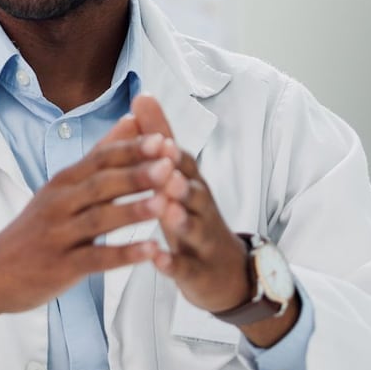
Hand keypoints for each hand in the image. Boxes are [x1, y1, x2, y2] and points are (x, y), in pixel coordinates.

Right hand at [0, 113, 167, 345]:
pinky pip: (96, 258)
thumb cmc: (36, 228)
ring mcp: (59, 236)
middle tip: (170, 164)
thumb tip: (130, 119)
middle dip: (136, 174)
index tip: (163, 139)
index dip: (131, 150)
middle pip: (101, 185)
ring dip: (133, 211)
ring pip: (99, 220)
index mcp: (63, 183)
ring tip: (166, 204)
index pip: (99, 159)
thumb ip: (98, 156)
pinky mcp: (61, 266)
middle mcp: (59, 204)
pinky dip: (124, 254)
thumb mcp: (61, 188)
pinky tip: (152, 251)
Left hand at [128, 96, 293, 346]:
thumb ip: (161, 140)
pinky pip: (185, 267)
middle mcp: (200, 207)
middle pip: (193, 190)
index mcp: (191, 184)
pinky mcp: (198, 271)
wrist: (228, 273)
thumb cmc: (193, 216)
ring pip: (193, 226)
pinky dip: (172, 263)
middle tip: (165, 167)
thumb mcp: (178, 177)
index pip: (180, 158)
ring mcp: (202, 239)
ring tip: (167, 209)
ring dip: (181, 218)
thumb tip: (142, 96)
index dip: (167, 142)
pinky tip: (156, 258)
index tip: (151, 124)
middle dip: (179, 177)